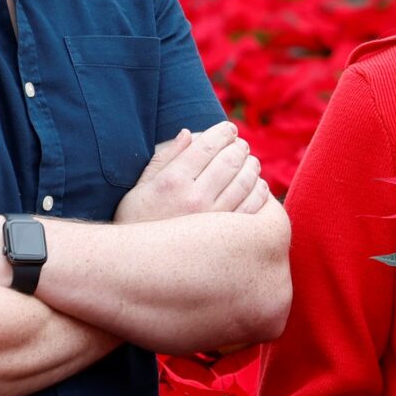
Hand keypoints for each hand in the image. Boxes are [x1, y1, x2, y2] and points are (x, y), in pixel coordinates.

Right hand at [114, 122, 262, 223]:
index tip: (228, 129)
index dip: (222, 132)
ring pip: (245, 182)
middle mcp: (194, 198)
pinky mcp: (226, 237)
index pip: (206, 146)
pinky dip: (259, 191)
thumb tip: (188, 133)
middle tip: (241, 144)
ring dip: (252, 166)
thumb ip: (165, 158)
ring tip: (250, 161)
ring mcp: (213, 219)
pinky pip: (252, 207)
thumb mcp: (141, 187)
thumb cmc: (136, 222)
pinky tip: (257, 184)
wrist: (138, 266)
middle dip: (239, 147)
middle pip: (230, 161)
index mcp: (172, 181)